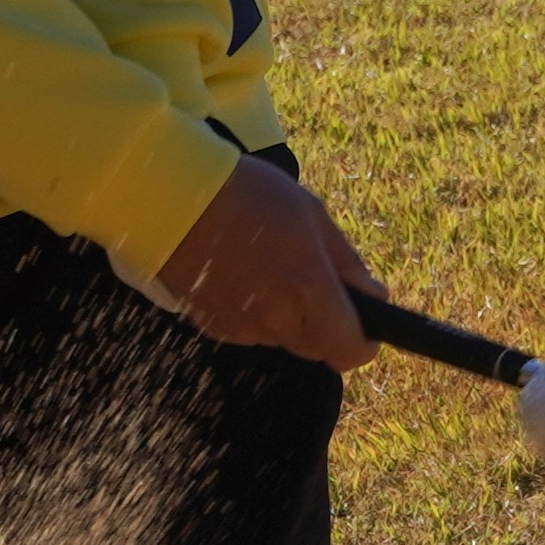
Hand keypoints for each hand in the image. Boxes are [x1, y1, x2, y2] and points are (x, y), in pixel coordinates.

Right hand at [156, 159, 376, 367]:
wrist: (170, 197)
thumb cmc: (246, 194)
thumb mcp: (311, 214)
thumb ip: (347, 263)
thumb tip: (375, 297)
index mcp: (307, 288)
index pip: (349, 349)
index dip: (363, 341)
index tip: (363, 321)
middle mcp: (275, 317)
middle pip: (317, 348)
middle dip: (324, 323)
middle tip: (310, 278)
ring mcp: (239, 326)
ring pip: (281, 337)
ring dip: (285, 315)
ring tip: (265, 265)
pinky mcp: (211, 326)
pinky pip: (247, 329)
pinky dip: (251, 310)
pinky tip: (237, 272)